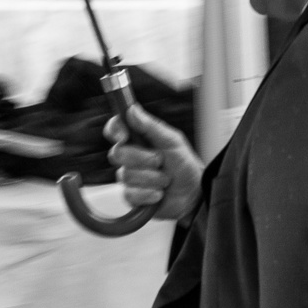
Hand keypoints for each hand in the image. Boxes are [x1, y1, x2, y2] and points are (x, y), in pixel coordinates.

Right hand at [105, 103, 202, 221]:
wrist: (193, 194)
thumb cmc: (184, 165)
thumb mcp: (173, 142)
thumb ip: (152, 127)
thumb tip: (132, 110)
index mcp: (138, 139)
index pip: (115, 129)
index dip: (115, 130)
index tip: (124, 135)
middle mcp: (130, 157)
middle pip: (117, 153)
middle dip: (142, 158)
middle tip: (160, 160)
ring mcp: (129, 177)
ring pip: (126, 175)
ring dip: (152, 178)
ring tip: (166, 179)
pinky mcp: (131, 197)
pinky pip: (130, 194)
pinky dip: (149, 194)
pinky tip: (159, 193)